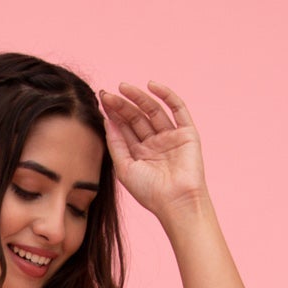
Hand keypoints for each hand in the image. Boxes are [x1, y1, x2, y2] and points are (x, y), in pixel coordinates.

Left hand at [97, 80, 206, 217]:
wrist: (176, 201)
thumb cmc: (150, 192)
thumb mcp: (125, 169)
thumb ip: (116, 145)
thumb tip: (107, 121)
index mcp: (139, 153)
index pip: (124, 128)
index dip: (113, 114)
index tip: (101, 100)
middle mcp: (155, 143)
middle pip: (136, 117)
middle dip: (121, 105)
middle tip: (107, 93)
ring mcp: (171, 137)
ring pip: (153, 110)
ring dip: (139, 97)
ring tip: (123, 87)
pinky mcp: (187, 133)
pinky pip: (178, 108)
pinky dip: (166, 95)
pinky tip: (151, 85)